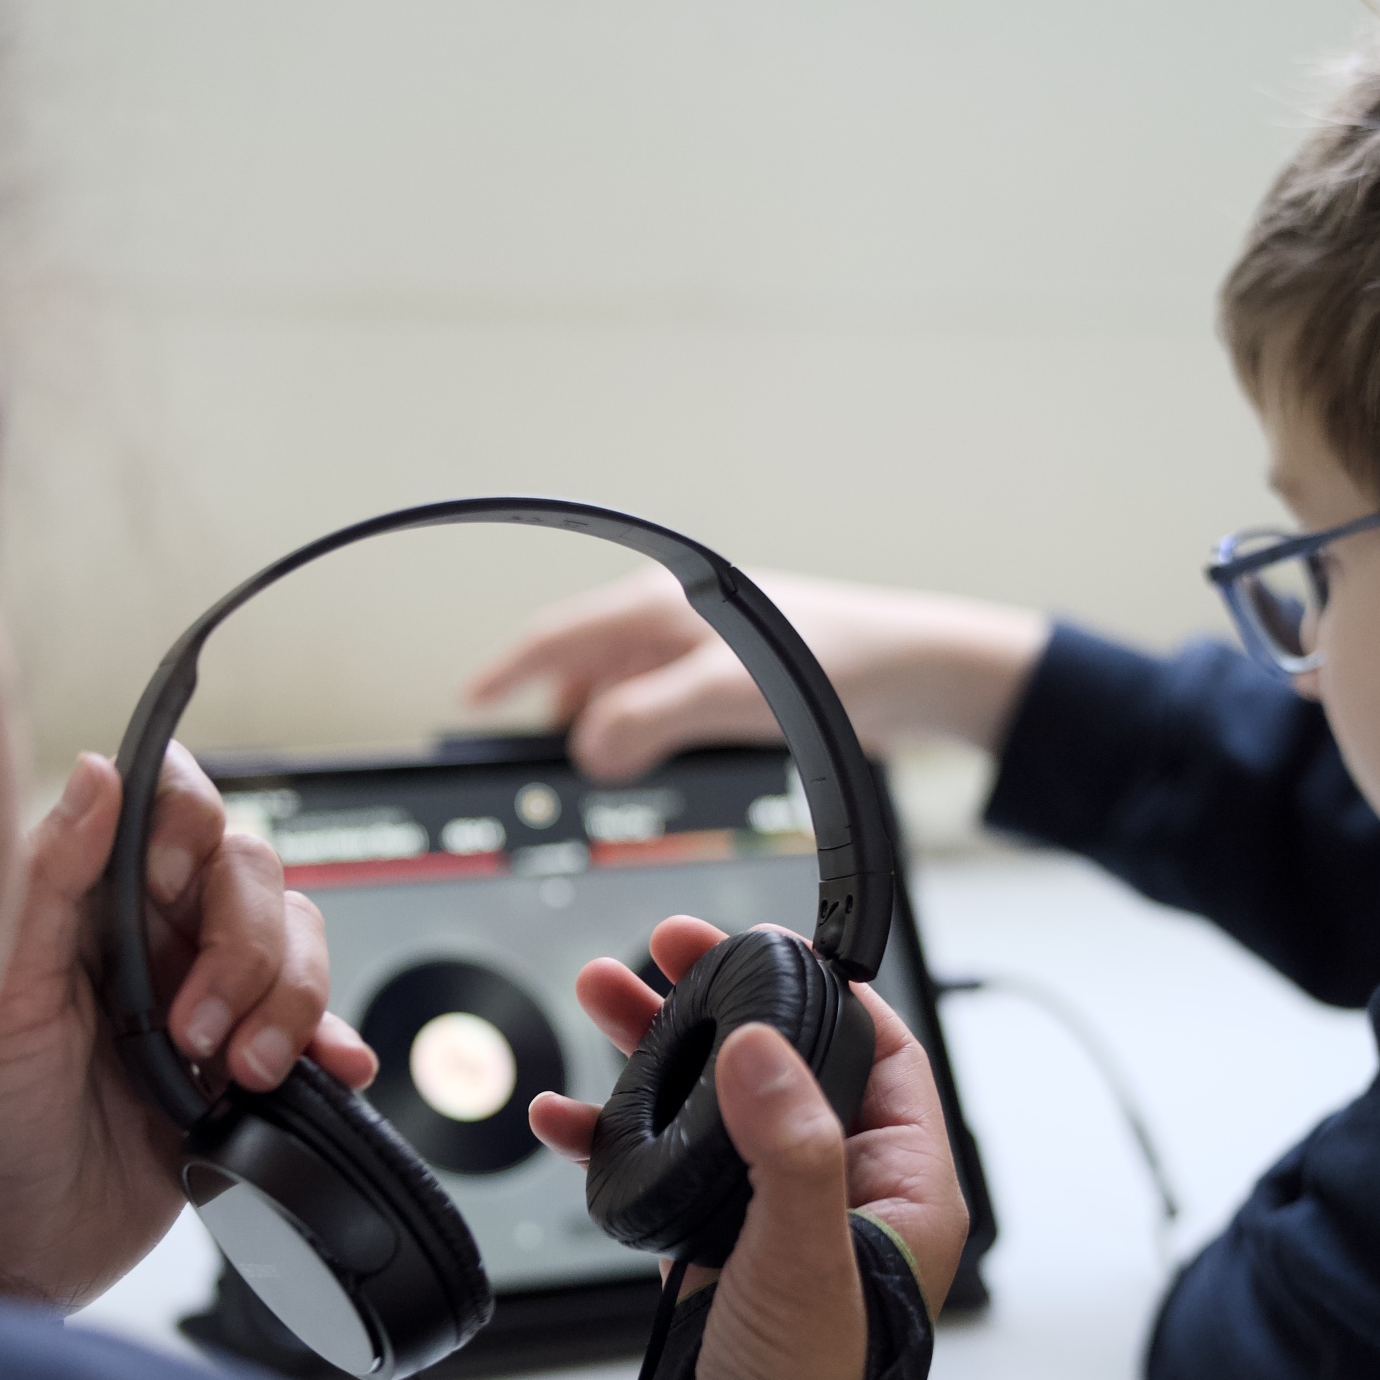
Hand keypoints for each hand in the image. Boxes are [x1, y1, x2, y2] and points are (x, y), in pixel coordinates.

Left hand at [0, 747, 376, 1307]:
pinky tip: (327, 1069)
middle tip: (194, 1027)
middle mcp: (153, 938)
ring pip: (295, 945)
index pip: (168, 807)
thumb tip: (98, 773)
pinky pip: (317, 1029)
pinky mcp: (241, 1067)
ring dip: (288, 1003)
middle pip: (250, 875)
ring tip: (237, 1071)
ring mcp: (204, 1000)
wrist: (12, 1250)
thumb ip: (46, 879)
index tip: (170, 882)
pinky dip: (334, 1043)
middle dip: (243, 948)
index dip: (189, 826)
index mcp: (89, 902)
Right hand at [465, 568, 1051, 782]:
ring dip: (609, 732)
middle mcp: (670, 618)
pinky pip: (663, 710)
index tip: (469, 702)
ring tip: (603, 775)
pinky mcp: (728, 679)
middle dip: (560, 716)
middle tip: (543, 768)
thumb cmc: (829, 661)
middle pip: (584, 669)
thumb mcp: (720, 693)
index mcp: (656, 604)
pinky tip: (658, 766)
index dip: (507, 671)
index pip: (556, 637)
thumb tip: (586, 751)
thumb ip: (643, 720)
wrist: (909, 670)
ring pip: (623, 693)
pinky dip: (646, 737)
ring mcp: (698, 649)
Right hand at [531, 917, 965, 1379]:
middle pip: (780, 1058)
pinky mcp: (711, 1241)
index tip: (758, 947)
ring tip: (599, 995)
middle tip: (661, 951)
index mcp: (902, 1181)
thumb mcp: (809, 1255)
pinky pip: (662, 1165)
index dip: (821, 988)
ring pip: (712, 1101)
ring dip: (652, 1052)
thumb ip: (794, 1148)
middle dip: (714, 1002)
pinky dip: (611, 1135)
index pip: (878, 1047)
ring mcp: (770, 1211)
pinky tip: (563, 1114)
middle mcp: (840, 1186)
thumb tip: (763, 1048)